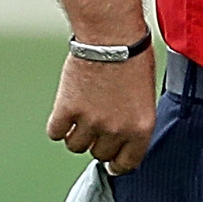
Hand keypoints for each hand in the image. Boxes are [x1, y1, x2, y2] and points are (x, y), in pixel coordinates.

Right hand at [47, 52, 157, 173]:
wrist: (111, 37)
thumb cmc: (134, 58)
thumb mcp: (146, 96)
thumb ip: (135, 121)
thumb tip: (123, 138)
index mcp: (141, 128)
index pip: (127, 163)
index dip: (118, 164)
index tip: (112, 162)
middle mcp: (116, 130)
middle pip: (99, 154)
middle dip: (98, 143)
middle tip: (97, 127)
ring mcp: (90, 122)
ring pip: (76, 146)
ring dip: (77, 135)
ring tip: (80, 118)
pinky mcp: (66, 109)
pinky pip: (56, 133)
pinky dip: (58, 126)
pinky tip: (64, 114)